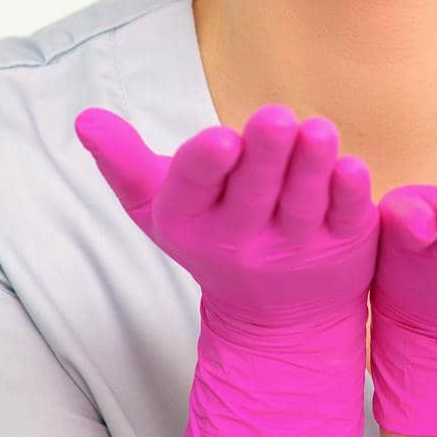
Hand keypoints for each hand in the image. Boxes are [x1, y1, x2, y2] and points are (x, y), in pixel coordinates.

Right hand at [75, 102, 378, 436]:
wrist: (275, 319)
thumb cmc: (213, 233)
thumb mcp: (161, 206)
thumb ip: (124, 162)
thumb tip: (84, 118)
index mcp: (192, 221)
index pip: (193, 189)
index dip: (205, 164)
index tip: (220, 137)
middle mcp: (241, 238)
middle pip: (253, 192)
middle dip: (264, 155)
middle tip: (275, 117)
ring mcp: (295, 245)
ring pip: (304, 203)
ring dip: (311, 166)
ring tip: (318, 131)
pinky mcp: (344, 247)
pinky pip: (346, 219)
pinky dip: (351, 196)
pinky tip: (353, 169)